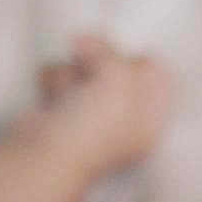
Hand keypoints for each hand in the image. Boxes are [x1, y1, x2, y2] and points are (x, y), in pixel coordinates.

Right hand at [24, 35, 171, 173]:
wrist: (43, 159)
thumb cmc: (92, 127)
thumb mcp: (118, 80)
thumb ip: (110, 52)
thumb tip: (83, 42)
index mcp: (150, 122)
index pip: (157, 75)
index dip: (139, 62)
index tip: (124, 63)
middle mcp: (124, 122)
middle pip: (119, 67)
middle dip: (99, 62)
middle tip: (88, 67)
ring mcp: (91, 118)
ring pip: (86, 68)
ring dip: (72, 74)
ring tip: (68, 94)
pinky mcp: (60, 113)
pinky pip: (61, 78)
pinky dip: (54, 83)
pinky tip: (51, 101)